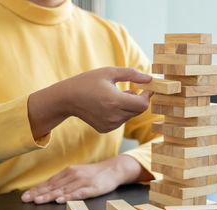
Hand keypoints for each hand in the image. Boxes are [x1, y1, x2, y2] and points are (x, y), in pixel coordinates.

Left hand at [21, 155, 153, 203]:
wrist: (112, 169)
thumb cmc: (93, 174)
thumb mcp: (76, 173)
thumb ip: (63, 180)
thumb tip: (47, 188)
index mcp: (68, 172)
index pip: (49, 182)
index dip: (37, 189)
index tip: (26, 195)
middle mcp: (73, 175)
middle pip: (53, 186)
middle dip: (39, 193)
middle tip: (27, 199)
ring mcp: (82, 182)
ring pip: (63, 190)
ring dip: (50, 196)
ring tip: (39, 201)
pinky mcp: (92, 188)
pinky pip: (79, 193)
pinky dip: (69, 197)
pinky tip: (61, 200)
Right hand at [28, 67, 152, 139]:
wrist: (67, 98)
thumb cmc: (87, 82)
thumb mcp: (109, 72)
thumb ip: (131, 74)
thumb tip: (149, 78)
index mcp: (115, 101)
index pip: (143, 104)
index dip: (148, 95)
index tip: (148, 87)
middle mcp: (113, 116)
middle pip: (138, 110)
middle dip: (138, 99)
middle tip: (129, 88)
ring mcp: (109, 125)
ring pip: (130, 115)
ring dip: (129, 106)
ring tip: (115, 96)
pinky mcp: (105, 129)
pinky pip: (121, 120)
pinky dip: (120, 112)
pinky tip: (108, 105)